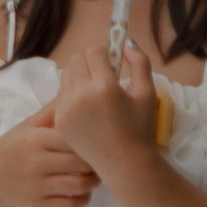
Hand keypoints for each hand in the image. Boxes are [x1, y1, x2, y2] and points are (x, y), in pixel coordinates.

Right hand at [0, 106, 98, 206]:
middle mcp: (37, 162)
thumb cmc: (13, 147)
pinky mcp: (38, 204)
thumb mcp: (28, 126)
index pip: (74, 138)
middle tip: (102, 158)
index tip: (99, 140)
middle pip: (81, 162)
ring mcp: (37, 186)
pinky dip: (84, 199)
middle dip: (96, 161)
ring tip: (95, 175)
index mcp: (37, 139)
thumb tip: (76, 89)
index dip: (91, 139)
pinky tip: (84, 192)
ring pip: (79, 185)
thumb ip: (52, 111)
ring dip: (94, 181)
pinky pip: (70, 205)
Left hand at [51, 34, 165, 185]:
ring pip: (67, 74)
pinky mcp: (59, 119)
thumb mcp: (147, 93)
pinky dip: (72, 93)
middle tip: (103, 77)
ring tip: (95, 92)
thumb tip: (126, 43)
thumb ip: (140, 62)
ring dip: (79, 75)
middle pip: (77, 59)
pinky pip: (61, 93)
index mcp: (104, 87)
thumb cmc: (139, 128)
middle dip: (90, 62)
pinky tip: (86, 107)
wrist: (123, 163)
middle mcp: (81, 95)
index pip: (94, 52)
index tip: (112, 66)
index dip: (105, 55)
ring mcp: (66, 108)